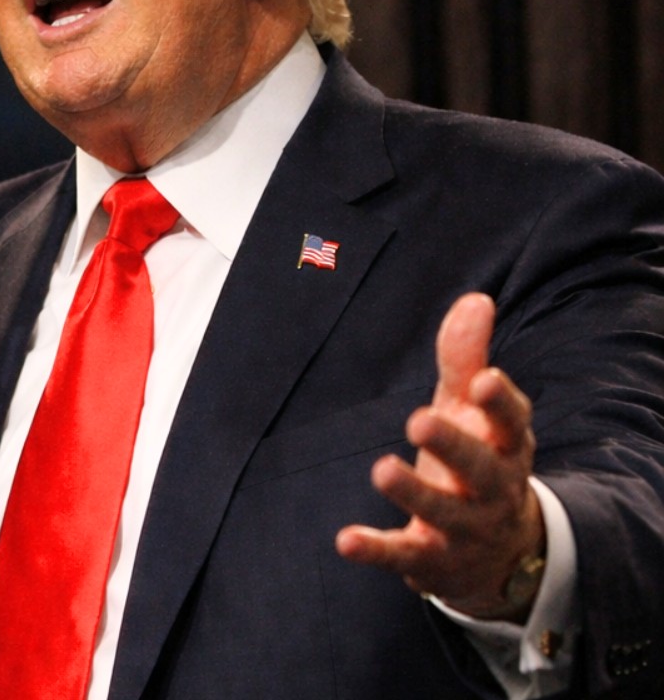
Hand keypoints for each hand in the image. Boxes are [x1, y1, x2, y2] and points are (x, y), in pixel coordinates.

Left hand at [335, 292, 545, 620]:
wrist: (499, 556)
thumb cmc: (478, 460)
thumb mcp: (471, 411)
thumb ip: (466, 359)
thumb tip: (475, 299)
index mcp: (506, 448)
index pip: (512, 424)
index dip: (500, 404)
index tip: (484, 380)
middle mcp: (492, 491)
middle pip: (480, 469)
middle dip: (455, 446)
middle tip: (419, 420)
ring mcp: (463, 529)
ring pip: (443, 513)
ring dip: (414, 493)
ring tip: (382, 469)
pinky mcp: (430, 560)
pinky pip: (403, 556)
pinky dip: (376, 549)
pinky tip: (346, 539)